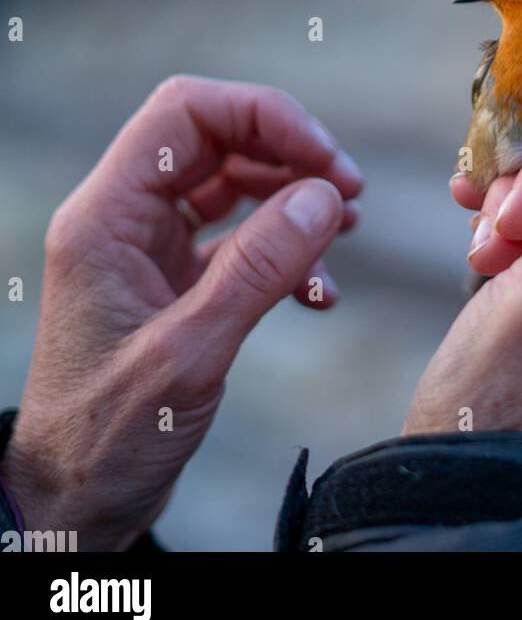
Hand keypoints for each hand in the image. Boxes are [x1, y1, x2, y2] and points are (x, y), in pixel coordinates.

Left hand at [2, 75, 362, 550]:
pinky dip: (287, 253)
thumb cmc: (106, 436)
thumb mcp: (189, 352)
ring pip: (234, 185)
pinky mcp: (177, 283)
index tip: (324, 155)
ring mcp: (152, 249)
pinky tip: (318, 294)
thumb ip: (258, 269)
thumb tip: (324, 196)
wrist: (75, 506)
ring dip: (295, 199)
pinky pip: (242, 240)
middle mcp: (126, 219)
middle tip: (349, 191)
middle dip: (289, 155)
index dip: (261, 114)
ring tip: (346, 228)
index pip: (185, 113)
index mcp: (106, 215)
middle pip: (217, 140)